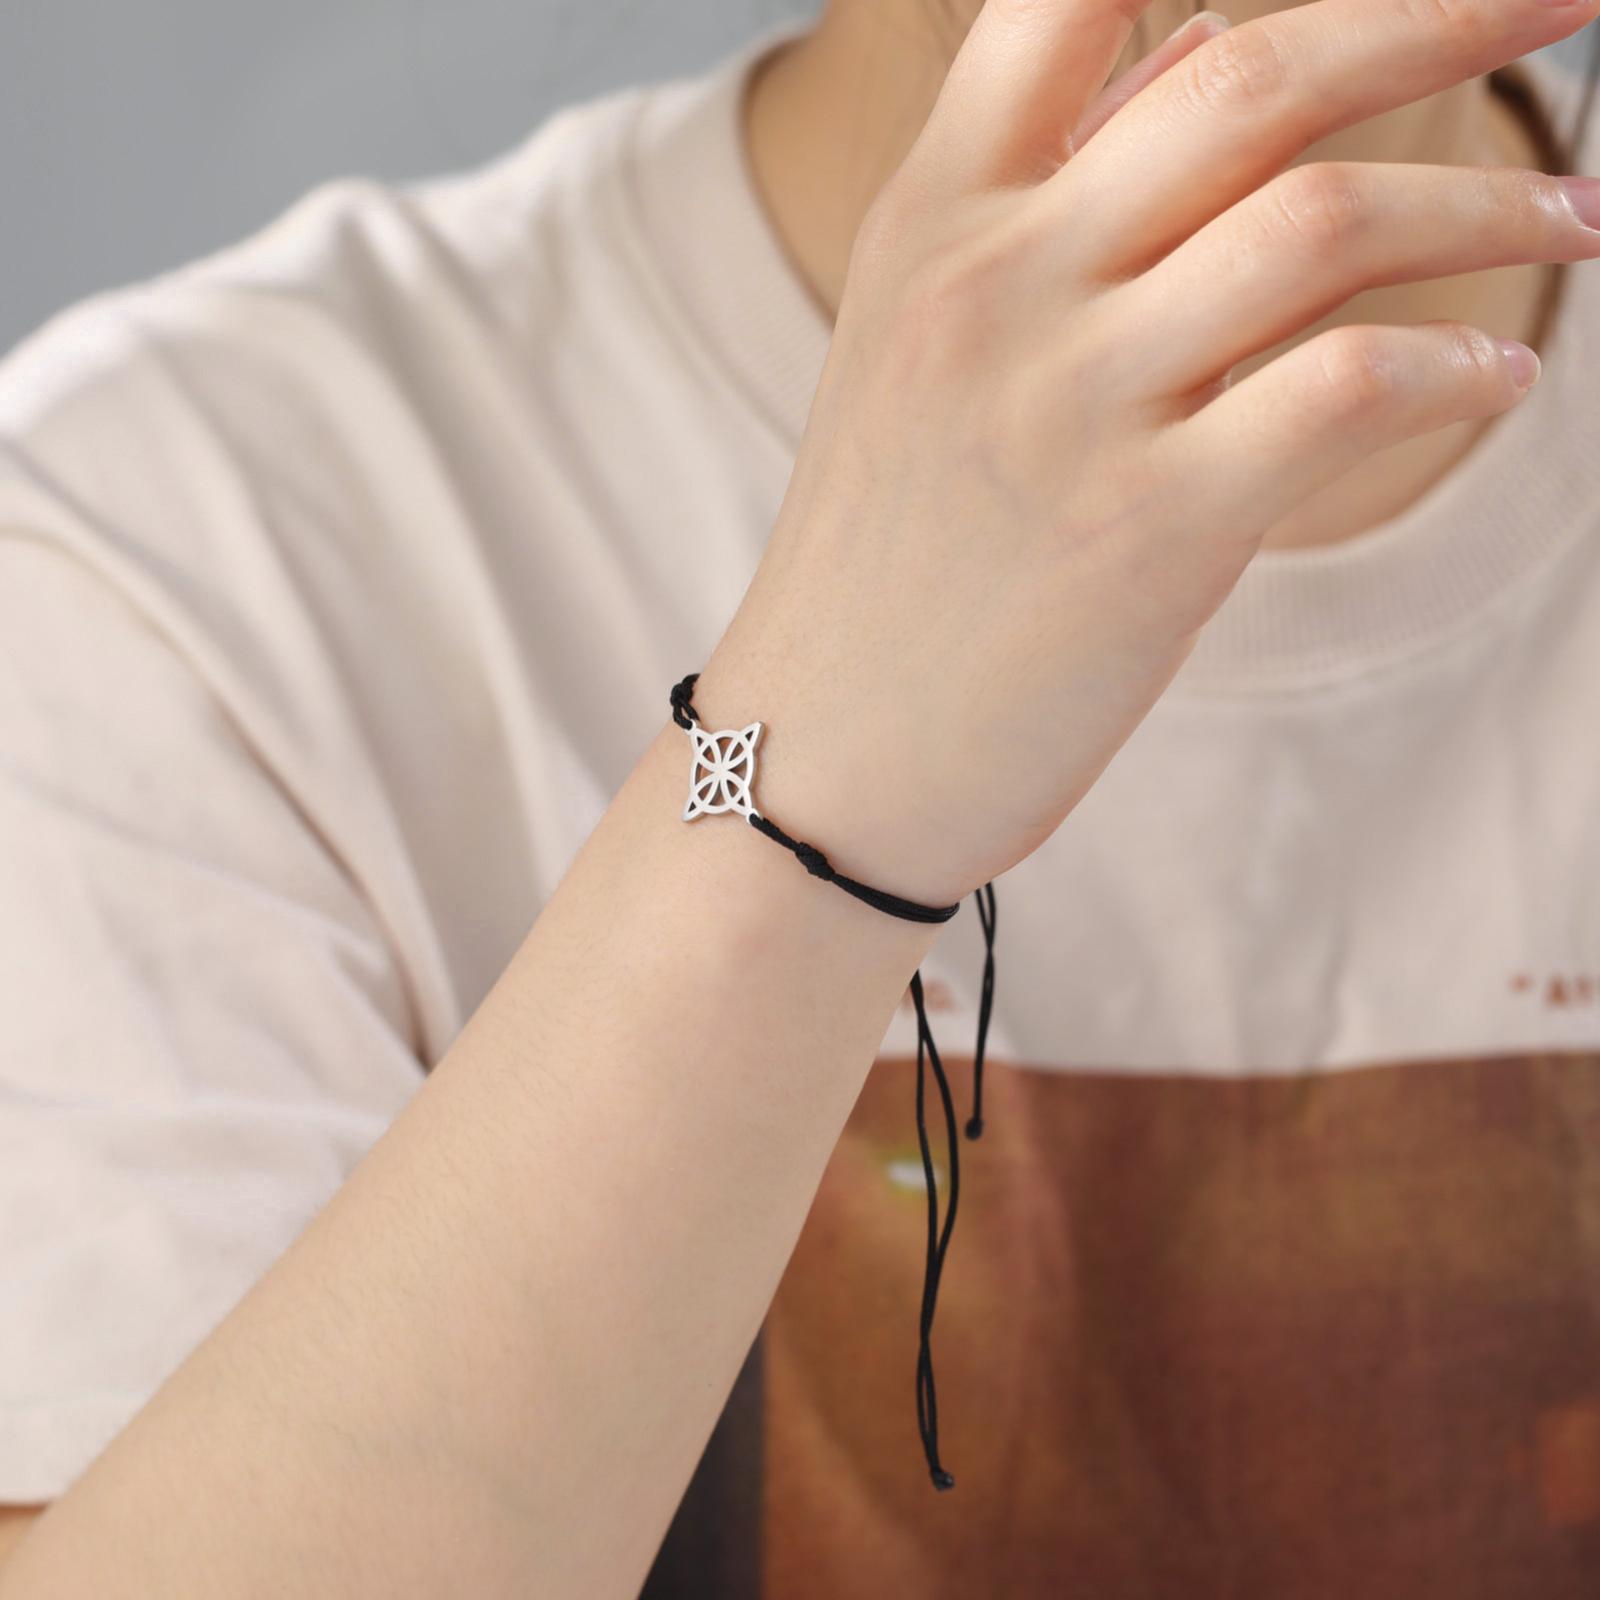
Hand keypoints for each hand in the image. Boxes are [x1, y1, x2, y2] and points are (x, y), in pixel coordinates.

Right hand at [699, 0, 1599, 907]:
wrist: (819, 759)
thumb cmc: (880, 568)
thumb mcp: (915, 353)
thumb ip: (1044, 201)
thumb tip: (1196, 42)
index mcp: (932, 223)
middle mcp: (997, 285)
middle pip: (1251, 75)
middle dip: (1441, 9)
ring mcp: (1070, 405)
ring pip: (1325, 221)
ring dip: (1487, 200)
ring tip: (1577, 216)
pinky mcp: (1147, 530)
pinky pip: (1347, 388)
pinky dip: (1454, 366)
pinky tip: (1496, 378)